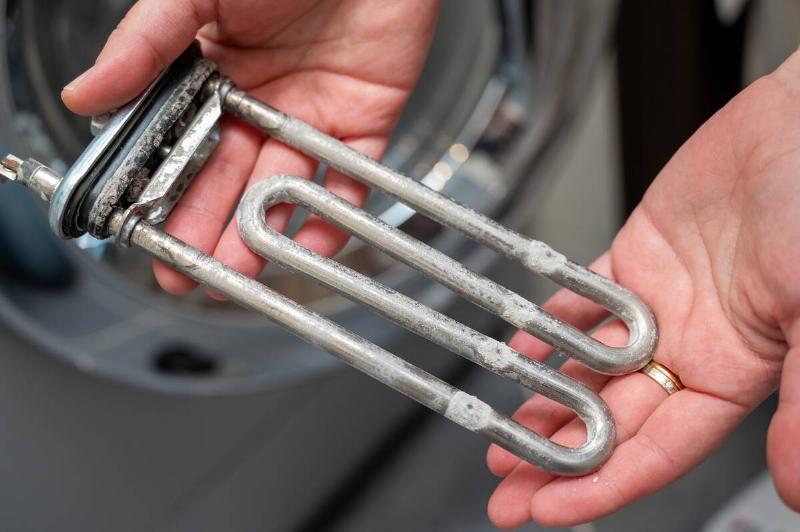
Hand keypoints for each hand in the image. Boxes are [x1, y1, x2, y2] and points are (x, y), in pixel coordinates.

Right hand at [62, 0, 438, 293]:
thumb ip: (145, 45)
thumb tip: (85, 94)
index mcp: (215, 75)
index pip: (183, 147)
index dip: (163, 192)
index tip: (146, 233)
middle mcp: (262, 103)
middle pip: (230, 179)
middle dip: (207, 229)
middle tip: (187, 272)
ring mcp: (313, 115)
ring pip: (283, 188)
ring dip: (260, 233)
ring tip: (235, 272)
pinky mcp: (366, 121)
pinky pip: (351, 179)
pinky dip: (334, 215)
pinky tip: (308, 245)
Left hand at [486, 50, 799, 526]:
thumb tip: (796, 488)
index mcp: (734, 374)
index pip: (657, 451)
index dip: (601, 484)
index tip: (549, 511)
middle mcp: (691, 347)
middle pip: (612, 418)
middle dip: (555, 454)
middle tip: (503, 483)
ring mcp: (660, 304)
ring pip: (588, 366)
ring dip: (542, 398)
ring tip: (495, 428)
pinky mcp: (636, 257)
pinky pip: (582, 300)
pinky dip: (550, 324)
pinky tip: (518, 348)